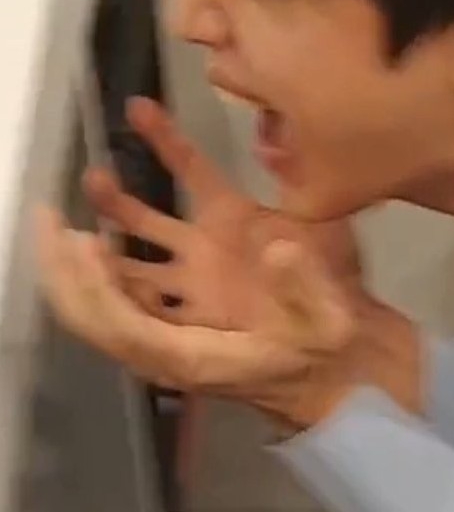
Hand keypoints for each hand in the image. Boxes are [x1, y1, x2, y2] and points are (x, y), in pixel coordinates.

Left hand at [35, 98, 420, 429]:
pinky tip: (129, 167)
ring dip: (109, 221)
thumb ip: (302, 286)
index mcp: (196, 341)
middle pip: (110, 291)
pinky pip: (176, 219)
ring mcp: (196, 281)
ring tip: (97, 176)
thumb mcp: (324, 321)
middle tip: (52, 219)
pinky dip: (144, 200)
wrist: (342, 344)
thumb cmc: (328, 340)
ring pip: (134, 256)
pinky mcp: (219, 251)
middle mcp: (184, 307)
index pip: (125, 324)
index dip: (96, 291)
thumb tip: (277, 249)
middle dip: (73, 263)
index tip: (84, 249)